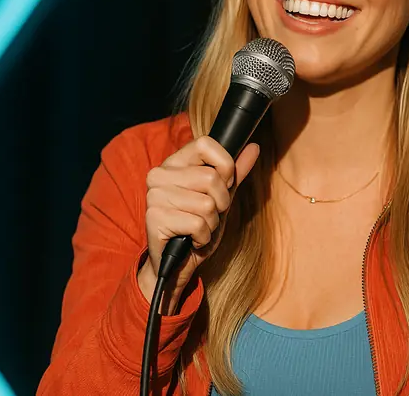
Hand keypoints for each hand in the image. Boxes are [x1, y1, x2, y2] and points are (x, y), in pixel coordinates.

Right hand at [136, 136, 259, 310]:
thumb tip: (254, 147)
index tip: (224, 184)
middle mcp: (159, 175)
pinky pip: (197, 224)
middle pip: (211, 178)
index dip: (224, 166)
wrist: (177, 263)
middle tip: (209, 215)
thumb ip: (235, 172)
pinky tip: (191, 239)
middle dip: (221, 203)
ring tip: (199, 228)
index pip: (205, 144)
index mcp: (174, 163)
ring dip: (211, 223)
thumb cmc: (197, 227)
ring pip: (207, 204)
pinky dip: (203, 237)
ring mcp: (154, 196)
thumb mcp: (221, 197)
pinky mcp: (154, 218)